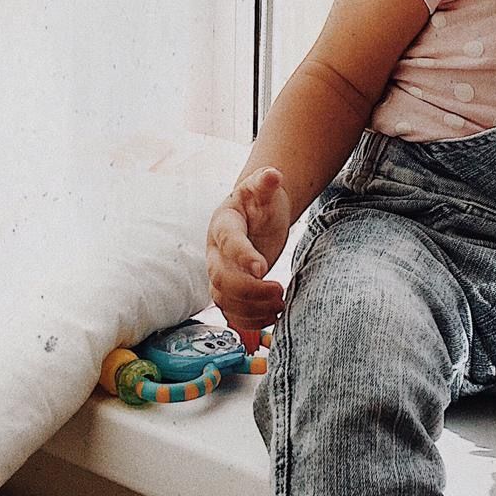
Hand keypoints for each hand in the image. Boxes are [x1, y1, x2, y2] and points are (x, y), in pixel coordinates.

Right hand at [207, 166, 289, 351]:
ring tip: (280, 305)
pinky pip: (230, 313)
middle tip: (278, 290)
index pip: (228, 242)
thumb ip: (265, 182)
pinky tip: (273, 316)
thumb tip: (273, 174)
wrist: (254, 215)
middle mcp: (215, 252)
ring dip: (252, 309)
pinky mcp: (228, 290)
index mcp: (223, 224)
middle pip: (220, 278)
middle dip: (249, 290)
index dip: (242, 255)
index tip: (263, 267)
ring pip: (224, 300)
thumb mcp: (262, 188)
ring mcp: (219, 273)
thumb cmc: (259, 201)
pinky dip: (249, 321)